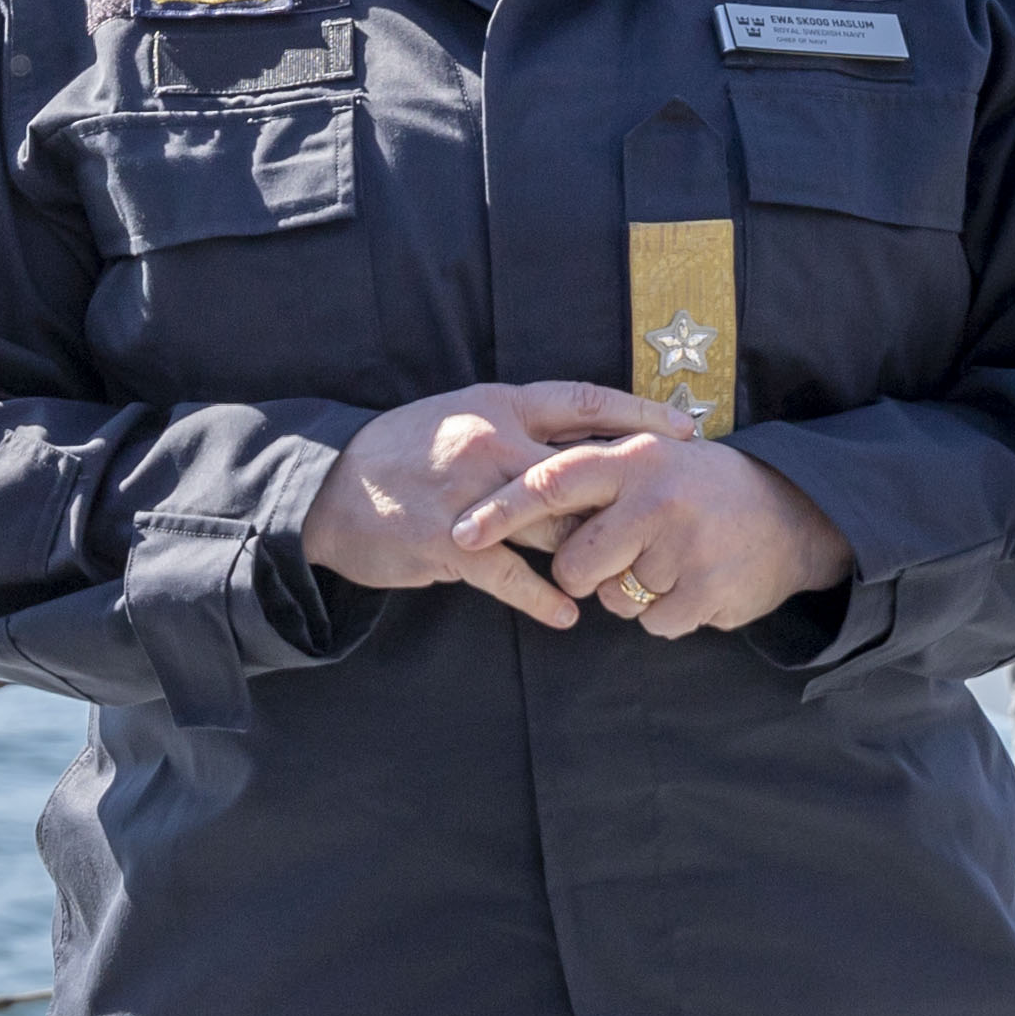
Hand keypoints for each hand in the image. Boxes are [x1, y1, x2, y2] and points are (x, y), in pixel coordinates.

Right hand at [297, 382, 684, 627]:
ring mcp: (472, 496)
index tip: (685, 429)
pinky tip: (568, 613)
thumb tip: (582, 438)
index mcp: (498, 404)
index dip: (639, 415)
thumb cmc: (403, 453)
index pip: (584, 402)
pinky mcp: (450, 544)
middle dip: (629, 495)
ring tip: (625, 575)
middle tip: (671, 512)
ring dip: (591, 553)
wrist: (329, 488)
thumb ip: (516, 426)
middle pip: (584, 470)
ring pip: (556, 526)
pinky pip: (512, 577)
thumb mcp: (459, 417)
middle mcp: (491, 442)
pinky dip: (544, 598)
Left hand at [443, 424, 857, 639]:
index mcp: (633, 457)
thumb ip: (592, 471)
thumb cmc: (700, 486)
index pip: (549, 482)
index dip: (501, 511)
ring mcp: (685, 545)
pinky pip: (652, 624)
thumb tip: (509, 495)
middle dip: (583, 573)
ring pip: (614, 598)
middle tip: (616, 557)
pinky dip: (665, 614)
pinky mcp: (707, 590)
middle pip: (575, 561)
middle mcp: (656, 496)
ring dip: (630, 593)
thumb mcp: (650, 457)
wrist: (792, 511)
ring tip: (668, 561)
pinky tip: (693, 583)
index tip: (460, 534)